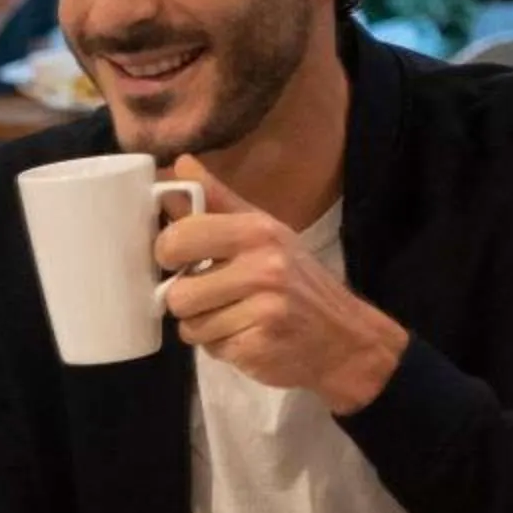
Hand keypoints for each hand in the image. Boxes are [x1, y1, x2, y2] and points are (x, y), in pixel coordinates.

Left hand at [155, 172, 407, 411]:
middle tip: (208, 295)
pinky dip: (221, 347)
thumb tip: (179, 163)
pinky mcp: (259, 348)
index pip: (178, 238)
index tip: (179, 260)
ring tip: (233, 317)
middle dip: (185, 300)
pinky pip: (210, 349)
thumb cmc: (296, 280)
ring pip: (190, 326)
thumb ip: (216, 201)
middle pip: (177, 294)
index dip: (167, 254)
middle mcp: (263, 268)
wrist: (345, 336)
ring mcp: (263, 311)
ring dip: (203, 327)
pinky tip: (246, 336)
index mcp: (257, 231)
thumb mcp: (264, 231)